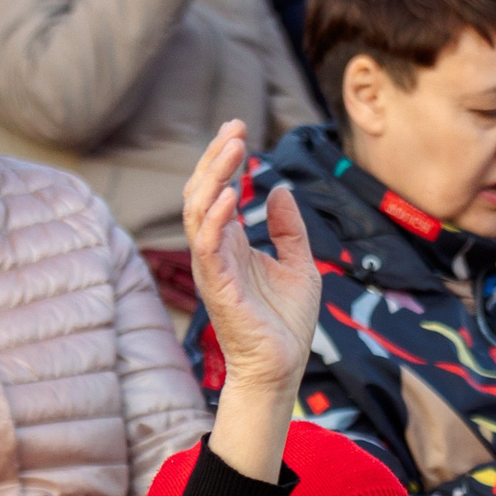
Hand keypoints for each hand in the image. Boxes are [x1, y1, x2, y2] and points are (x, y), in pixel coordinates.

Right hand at [185, 121, 317, 481]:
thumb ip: (288, 229)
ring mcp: (211, 267)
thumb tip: (281, 190)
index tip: (240, 129)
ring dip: (213, 176)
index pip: (218, 190)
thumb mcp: (298, 265)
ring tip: (233, 147)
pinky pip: (207, 245)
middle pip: (202, 192)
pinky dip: (215, 217)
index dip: (225, 159)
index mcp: (230, 243)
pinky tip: (230, 195)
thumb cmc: (286, 323)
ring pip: (198, 210)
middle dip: (216, 157)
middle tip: (235, 127)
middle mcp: (214, 250)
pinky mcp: (216, 286)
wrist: (282, 368)